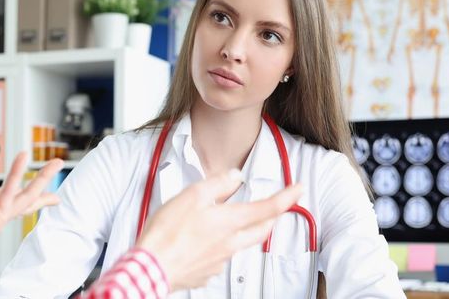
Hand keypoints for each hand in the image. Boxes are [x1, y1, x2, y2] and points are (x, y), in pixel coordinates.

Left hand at [0, 152, 63, 238]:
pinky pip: (9, 194)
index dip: (27, 184)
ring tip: (57, 162)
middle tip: (58, 163)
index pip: (12, 193)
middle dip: (44, 180)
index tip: (41, 183)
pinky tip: (23, 156)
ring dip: (43, 177)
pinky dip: (16, 174)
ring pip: (27, 198)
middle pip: (27, 199)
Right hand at [136, 169, 302, 290]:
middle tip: (276, 207)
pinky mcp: (208, 272)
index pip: (269, 208)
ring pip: (243, 243)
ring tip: (235, 220)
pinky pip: (222, 257)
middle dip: (273, 217)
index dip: (288, 197)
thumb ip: (218, 184)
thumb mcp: (191, 196)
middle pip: (263, 229)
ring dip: (247, 230)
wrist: (150, 268)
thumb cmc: (166, 234)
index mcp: (230, 222)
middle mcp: (231, 243)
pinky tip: (207, 241)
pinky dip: (222, 246)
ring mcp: (220, 260)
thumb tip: (234, 177)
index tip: (298, 189)